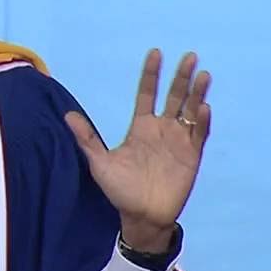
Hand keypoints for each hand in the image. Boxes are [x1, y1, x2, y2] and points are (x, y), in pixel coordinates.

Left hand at [64, 49, 210, 252]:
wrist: (141, 216)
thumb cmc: (120, 190)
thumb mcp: (100, 162)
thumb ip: (87, 138)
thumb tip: (67, 115)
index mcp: (141, 127)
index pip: (147, 94)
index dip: (151, 74)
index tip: (155, 53)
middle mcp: (162, 129)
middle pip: (174, 97)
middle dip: (181, 77)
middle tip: (189, 56)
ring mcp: (178, 142)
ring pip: (190, 111)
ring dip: (197, 93)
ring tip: (202, 75)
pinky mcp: (191, 156)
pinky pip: (198, 135)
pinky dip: (202, 122)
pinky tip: (203, 108)